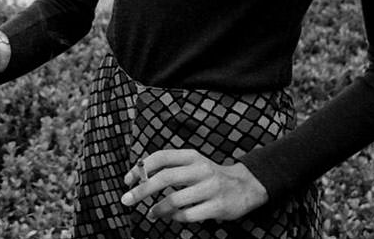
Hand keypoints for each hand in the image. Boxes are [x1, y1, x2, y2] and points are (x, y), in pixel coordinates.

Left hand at [120, 150, 268, 223]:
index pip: (161, 157)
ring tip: (151, 213)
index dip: (141, 168)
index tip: (128, 180)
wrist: (246, 186)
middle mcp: (201, 169)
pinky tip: (172, 217)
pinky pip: (188, 215)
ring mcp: (211, 188)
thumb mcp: (193, 164)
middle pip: (164, 178)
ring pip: (175, 200)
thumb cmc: (210, 176)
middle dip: (142, 190)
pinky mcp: (218, 206)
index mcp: (192, 156)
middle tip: (126, 200)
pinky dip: (176, 218)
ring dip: (158, 209)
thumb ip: (170, 168)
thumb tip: (139, 179)